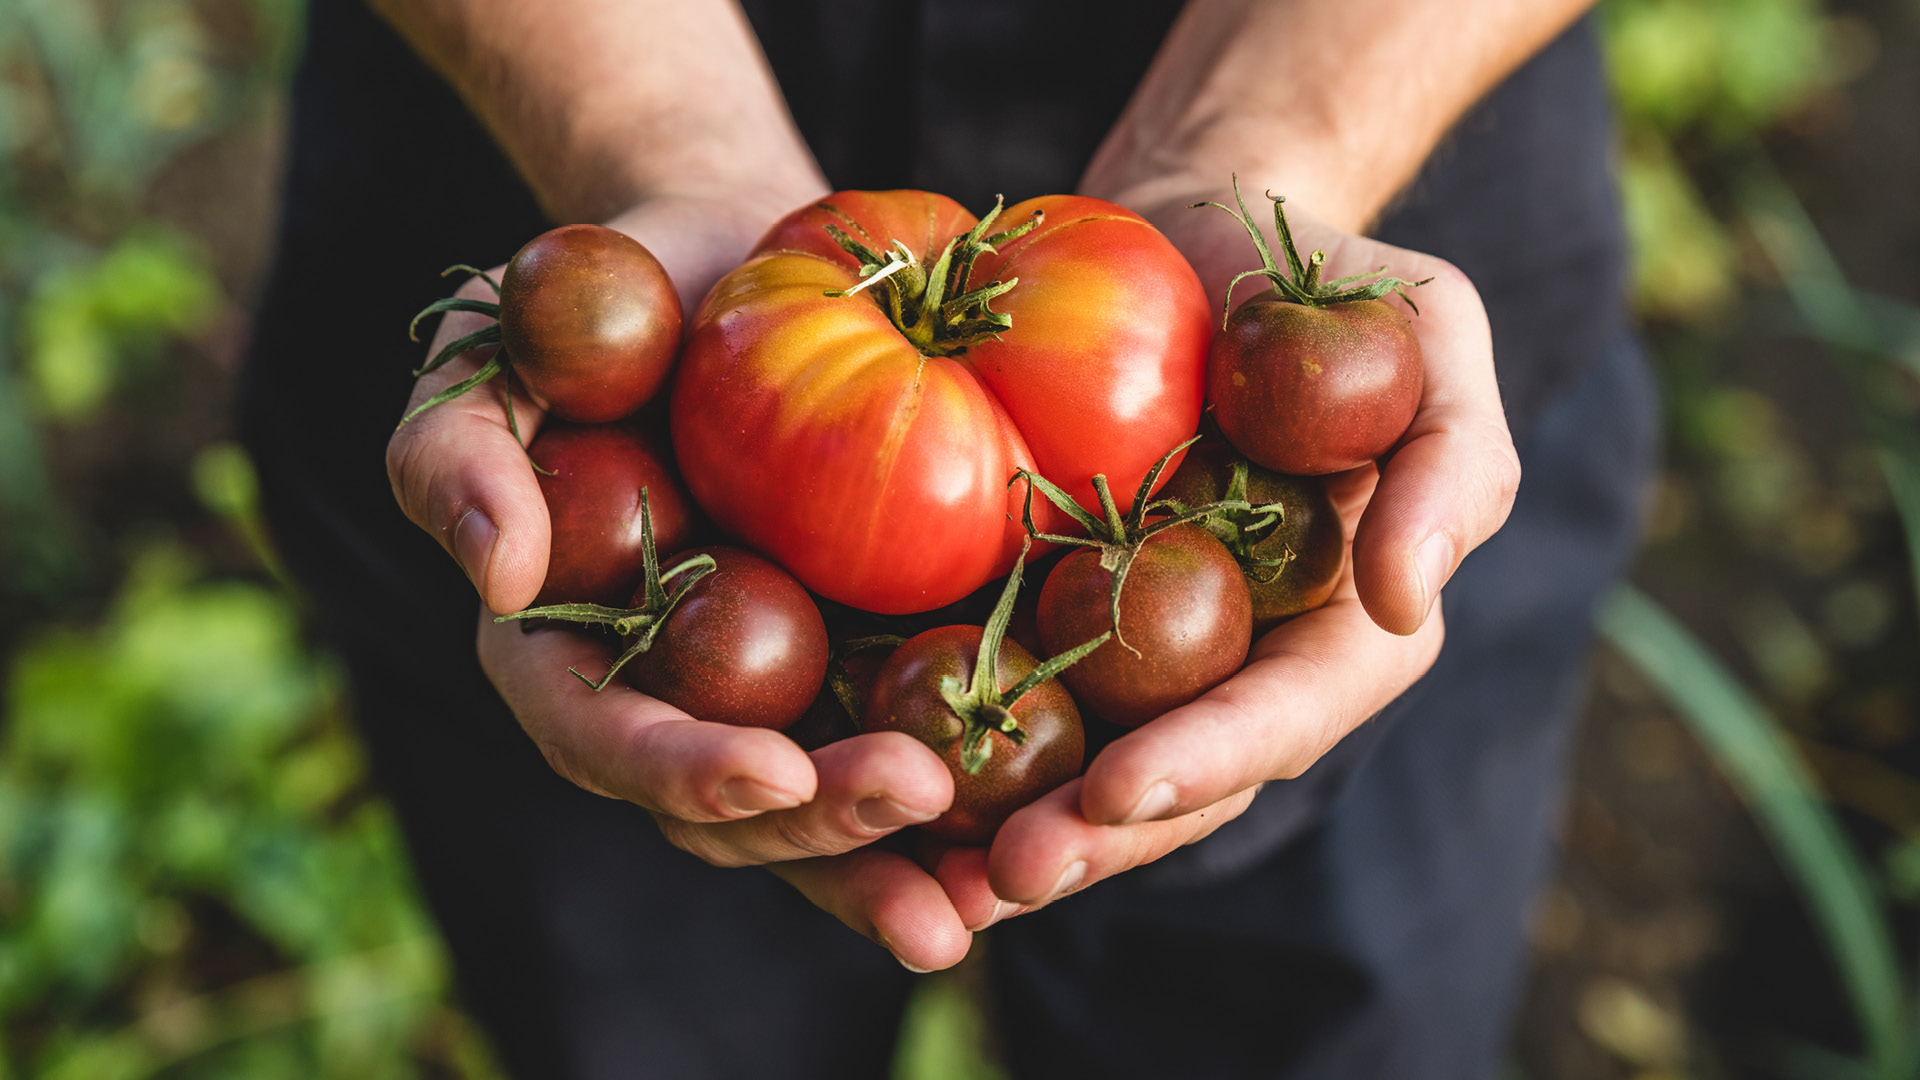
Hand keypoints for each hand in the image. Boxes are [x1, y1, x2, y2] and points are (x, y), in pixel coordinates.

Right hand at [386, 192, 975, 971]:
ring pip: (825, 815)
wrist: (734, 263)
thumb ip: (454, 452)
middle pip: (730, 810)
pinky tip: (1046, 828)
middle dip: (820, 830)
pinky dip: (972, 806)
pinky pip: (912, 745)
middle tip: (917, 798)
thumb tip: (493, 579)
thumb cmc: (597, 299)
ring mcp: (777, 693)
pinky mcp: (868, 662)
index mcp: (566, 654)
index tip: (774, 772)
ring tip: (989, 895)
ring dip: (899, 863)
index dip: (681, 770)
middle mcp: (673, 700)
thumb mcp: (490, 348)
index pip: (605, 739)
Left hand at [930, 191, 1519, 929]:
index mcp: (1340, 628)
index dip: (1211, 758)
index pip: (1286, 714)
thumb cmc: (1329, 282)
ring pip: (1082, 771)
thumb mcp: (1430, 331)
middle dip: (1095, 838)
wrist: (1193, 240)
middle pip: (1174, 780)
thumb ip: (1451, 463)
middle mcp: (1238, 668)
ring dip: (1013, 835)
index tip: (1124, 788)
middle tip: (1006, 876)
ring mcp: (1139, 656)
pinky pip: (1004, 699)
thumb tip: (1410, 601)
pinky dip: (949, 755)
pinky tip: (877, 791)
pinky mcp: (1050, 619)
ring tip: (932, 889)